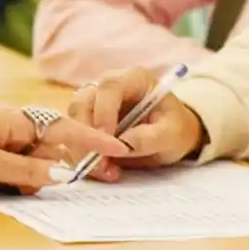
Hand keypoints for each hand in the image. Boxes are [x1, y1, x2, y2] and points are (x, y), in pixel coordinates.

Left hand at [0, 108, 130, 190]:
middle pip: (50, 145)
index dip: (92, 139)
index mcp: (11, 121)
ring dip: (43, 175)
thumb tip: (62, 174)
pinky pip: (11, 169)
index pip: (63, 128)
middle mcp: (5, 128)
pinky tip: (23, 193)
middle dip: (73, 161)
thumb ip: (25, 170)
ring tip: (56, 189)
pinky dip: (22, 180)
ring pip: (31, 160)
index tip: (118, 148)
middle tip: (101, 179)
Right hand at [67, 68, 203, 168]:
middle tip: (100, 164)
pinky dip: (82, 154)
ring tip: (104, 171)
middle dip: (87, 135)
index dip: (104, 113)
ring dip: (81, 147)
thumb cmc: (175, 128)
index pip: (109, 87)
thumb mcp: (172, 134)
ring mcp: (94, 101)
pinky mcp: (87, 120)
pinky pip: (74, 135)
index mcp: (133, 79)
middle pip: (83, 102)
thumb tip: (123, 145)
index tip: (109, 142)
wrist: (171, 135)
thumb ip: (150, 137)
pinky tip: (101, 170)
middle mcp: (108, 85)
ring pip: (73, 120)